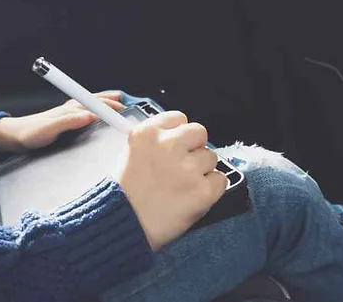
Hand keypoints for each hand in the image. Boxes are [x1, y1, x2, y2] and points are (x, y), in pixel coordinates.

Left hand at [0, 91, 124, 152]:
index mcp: (70, 109)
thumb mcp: (50, 129)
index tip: (124, 113)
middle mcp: (71, 107)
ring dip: (106, 101)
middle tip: (129, 106)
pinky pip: (88, 109)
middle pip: (97, 101)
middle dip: (113, 101)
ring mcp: (69, 112)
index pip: (96, 105)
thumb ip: (69, 121)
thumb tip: (89, 115)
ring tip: (119, 101)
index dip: (112, 108)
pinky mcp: (66, 118)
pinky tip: (99, 112)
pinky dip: (98, 107)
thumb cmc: (31, 133)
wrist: (15, 136)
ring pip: (93, 103)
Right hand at [115, 111, 226, 251]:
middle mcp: (168, 146)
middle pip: (199, 132)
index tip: (177, 143)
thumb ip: (152, 142)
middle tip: (185, 164)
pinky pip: (221, 180)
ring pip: (212, 157)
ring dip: (202, 169)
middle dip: (195, 147)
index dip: (179, 132)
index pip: (178, 118)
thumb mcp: (128, 154)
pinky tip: (194, 195)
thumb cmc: (121, 195)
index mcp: (147, 134)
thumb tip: (176, 140)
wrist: (122, 225)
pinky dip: (211, 188)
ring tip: (185, 185)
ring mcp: (187, 169)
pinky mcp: (202, 191)